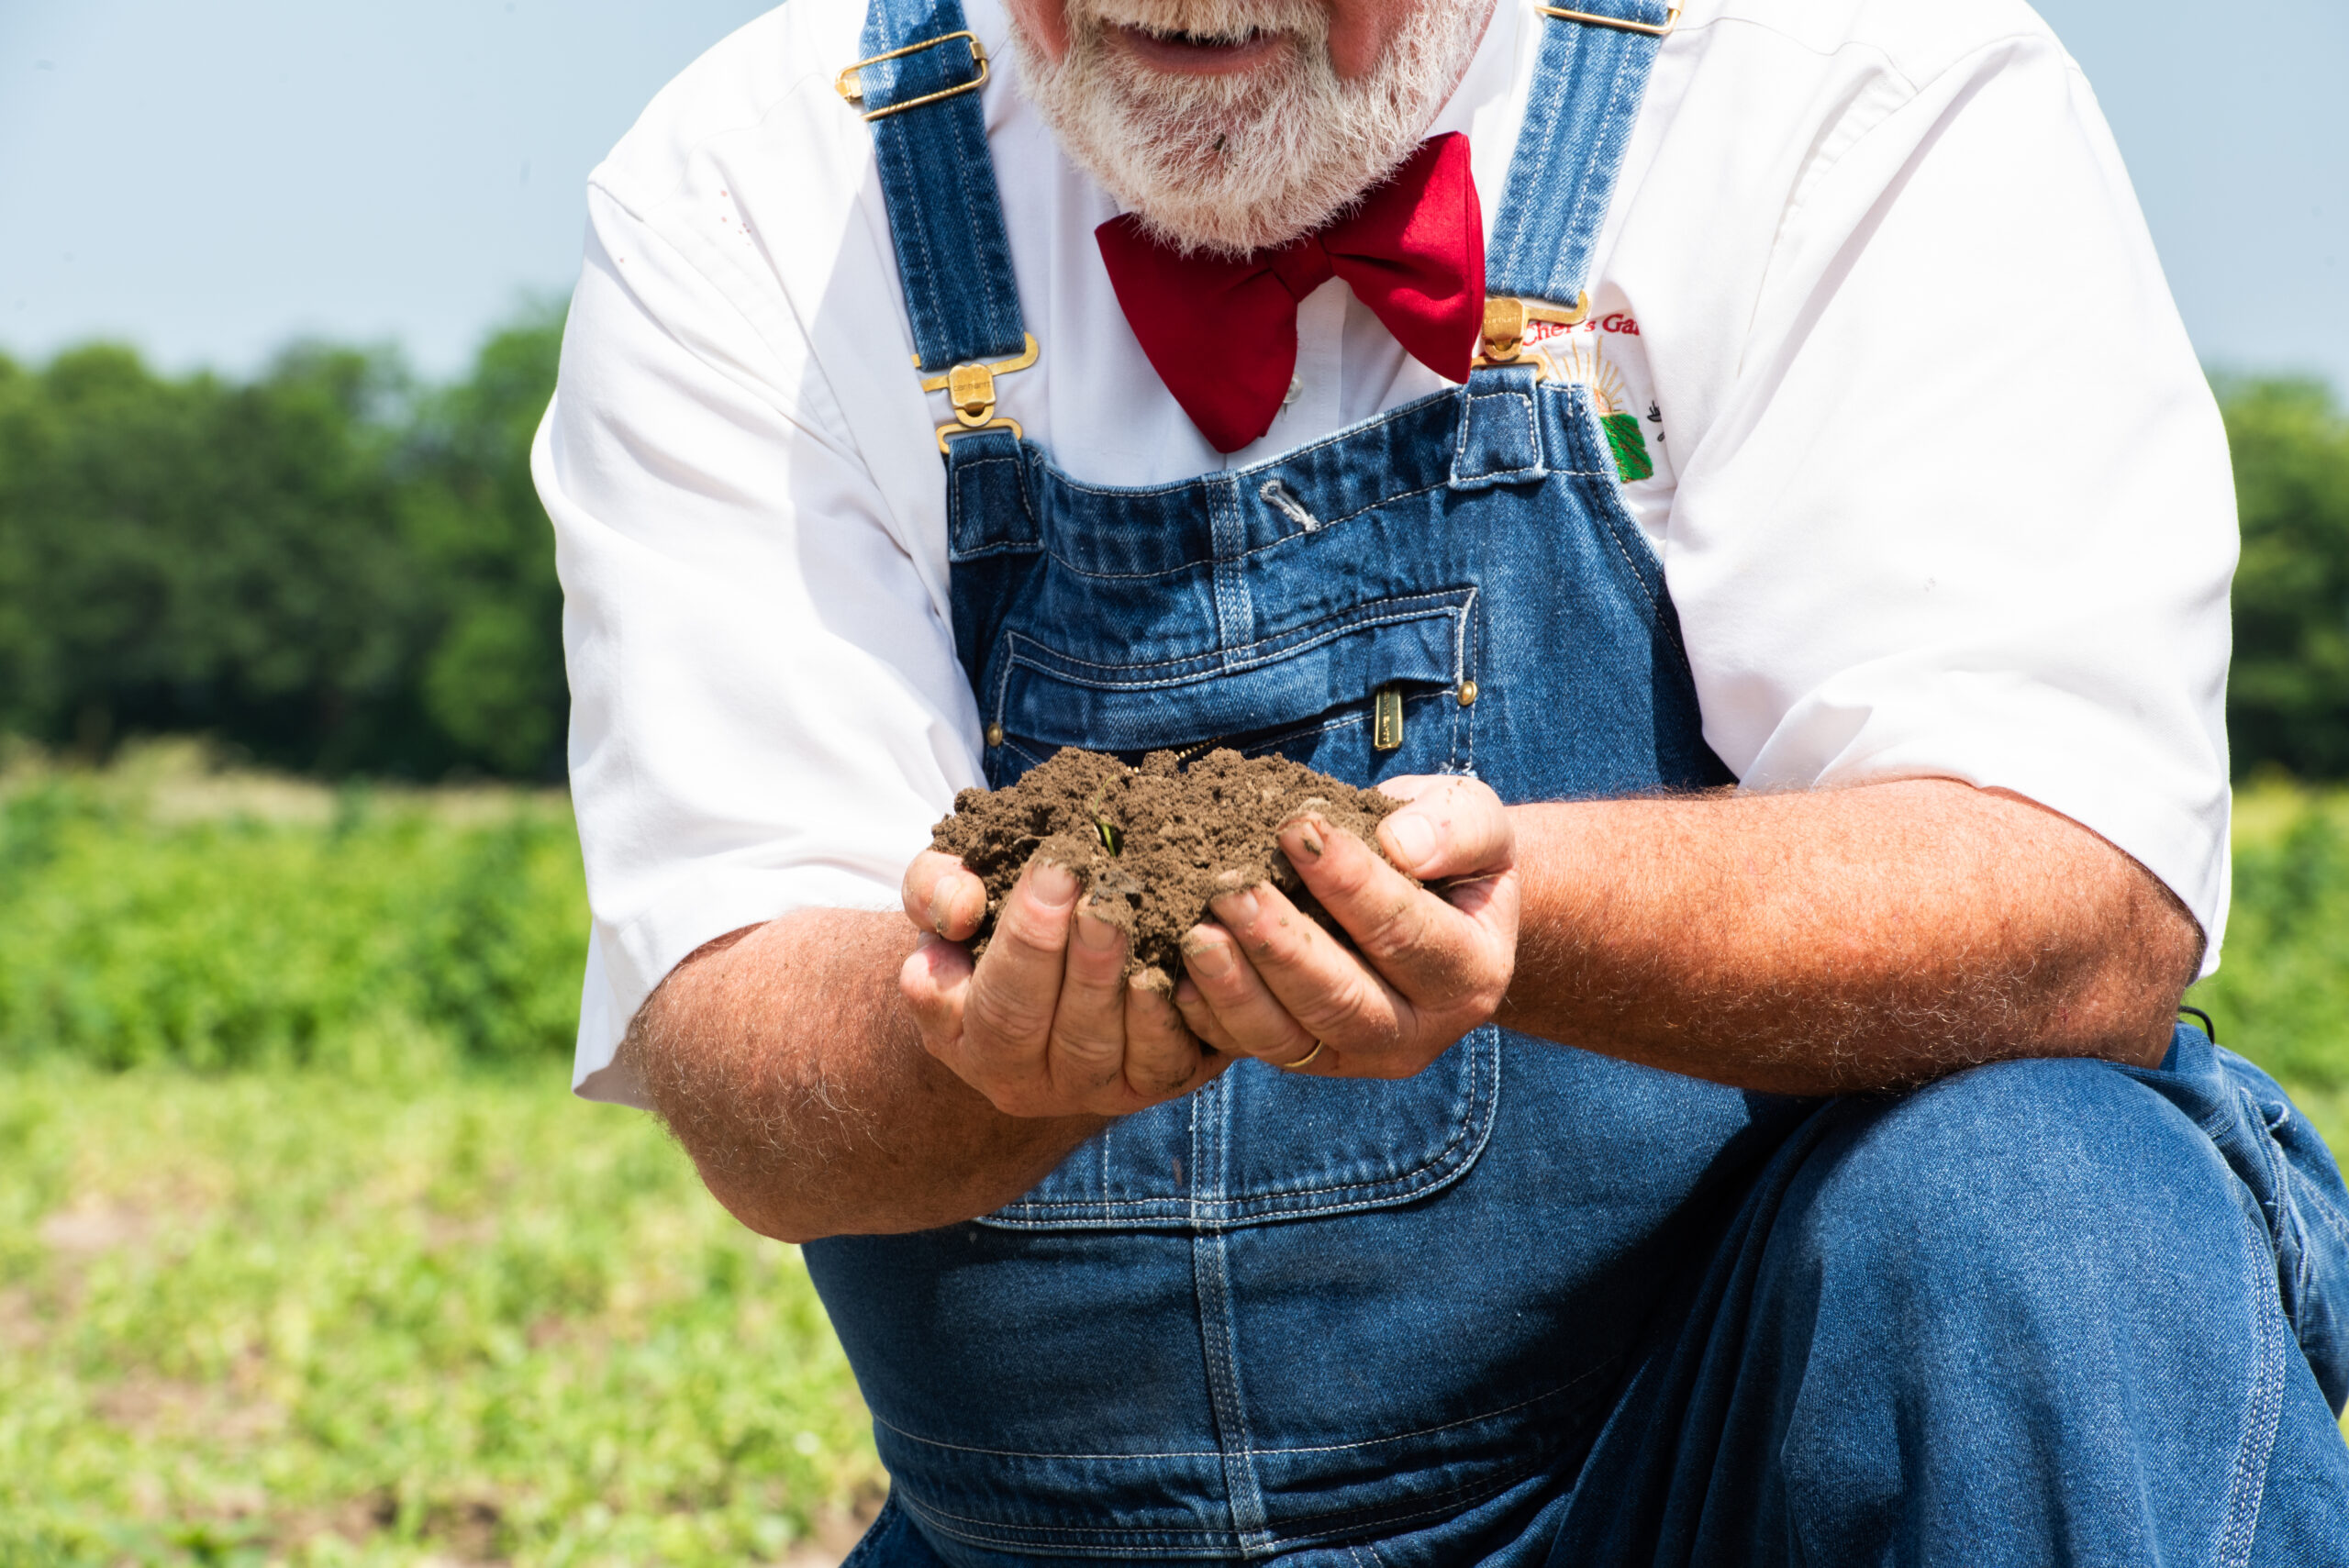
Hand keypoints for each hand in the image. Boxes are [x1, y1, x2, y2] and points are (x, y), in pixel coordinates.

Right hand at [899, 849, 1231, 1117]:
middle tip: (1105, 897)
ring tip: (1145, 927)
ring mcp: (1090, 1091)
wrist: (1049, 957)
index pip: (995, 1002)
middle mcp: (1023, 1080)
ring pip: (1109, 1053)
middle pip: (1059, 1033)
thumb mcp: (945, 891)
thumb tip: (959, 910)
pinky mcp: (1152, 1085)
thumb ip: (933, 890)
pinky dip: (1178, 1019)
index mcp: (963, 1037)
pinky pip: (1167, 1065)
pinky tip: (1186, 964)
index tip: (1056, 869)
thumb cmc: (991, 917)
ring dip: (1126, 988)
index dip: (1027, 938)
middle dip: (1083, 962)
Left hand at [1173, 775, 1517, 1078]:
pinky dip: (1213, 1017)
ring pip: (1292, 1039)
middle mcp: (1420, 1030)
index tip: (1295, 828)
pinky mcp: (1310, 1059)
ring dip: (1236, 989)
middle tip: (1229, 890)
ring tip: (1196, 934)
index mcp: (1471, 972)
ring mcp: (1360, 1054)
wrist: (1438, 904)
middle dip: (1281, 945)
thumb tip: (1401, 845)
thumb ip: (1455, 827)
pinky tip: (1178, 977)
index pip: (1405, 932)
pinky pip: (1255, 1049)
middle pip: (1343, 1001)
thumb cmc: (1448, 850)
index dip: (1349, 882)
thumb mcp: (1473, 821)